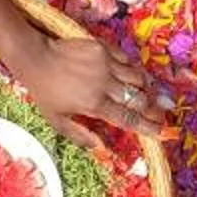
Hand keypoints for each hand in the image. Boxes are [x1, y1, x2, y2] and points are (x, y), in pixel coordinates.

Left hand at [8, 32, 172, 148]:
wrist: (35, 56)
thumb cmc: (44, 92)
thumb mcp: (57, 120)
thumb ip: (81, 136)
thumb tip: (103, 148)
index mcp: (95, 104)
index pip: (129, 119)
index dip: (148, 127)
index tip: (162, 132)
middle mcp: (104, 84)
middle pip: (139, 99)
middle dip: (154, 110)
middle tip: (161, 115)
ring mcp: (105, 64)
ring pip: (138, 78)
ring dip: (147, 89)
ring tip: (150, 96)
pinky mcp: (103, 48)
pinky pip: (127, 60)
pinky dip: (133, 70)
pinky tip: (134, 76)